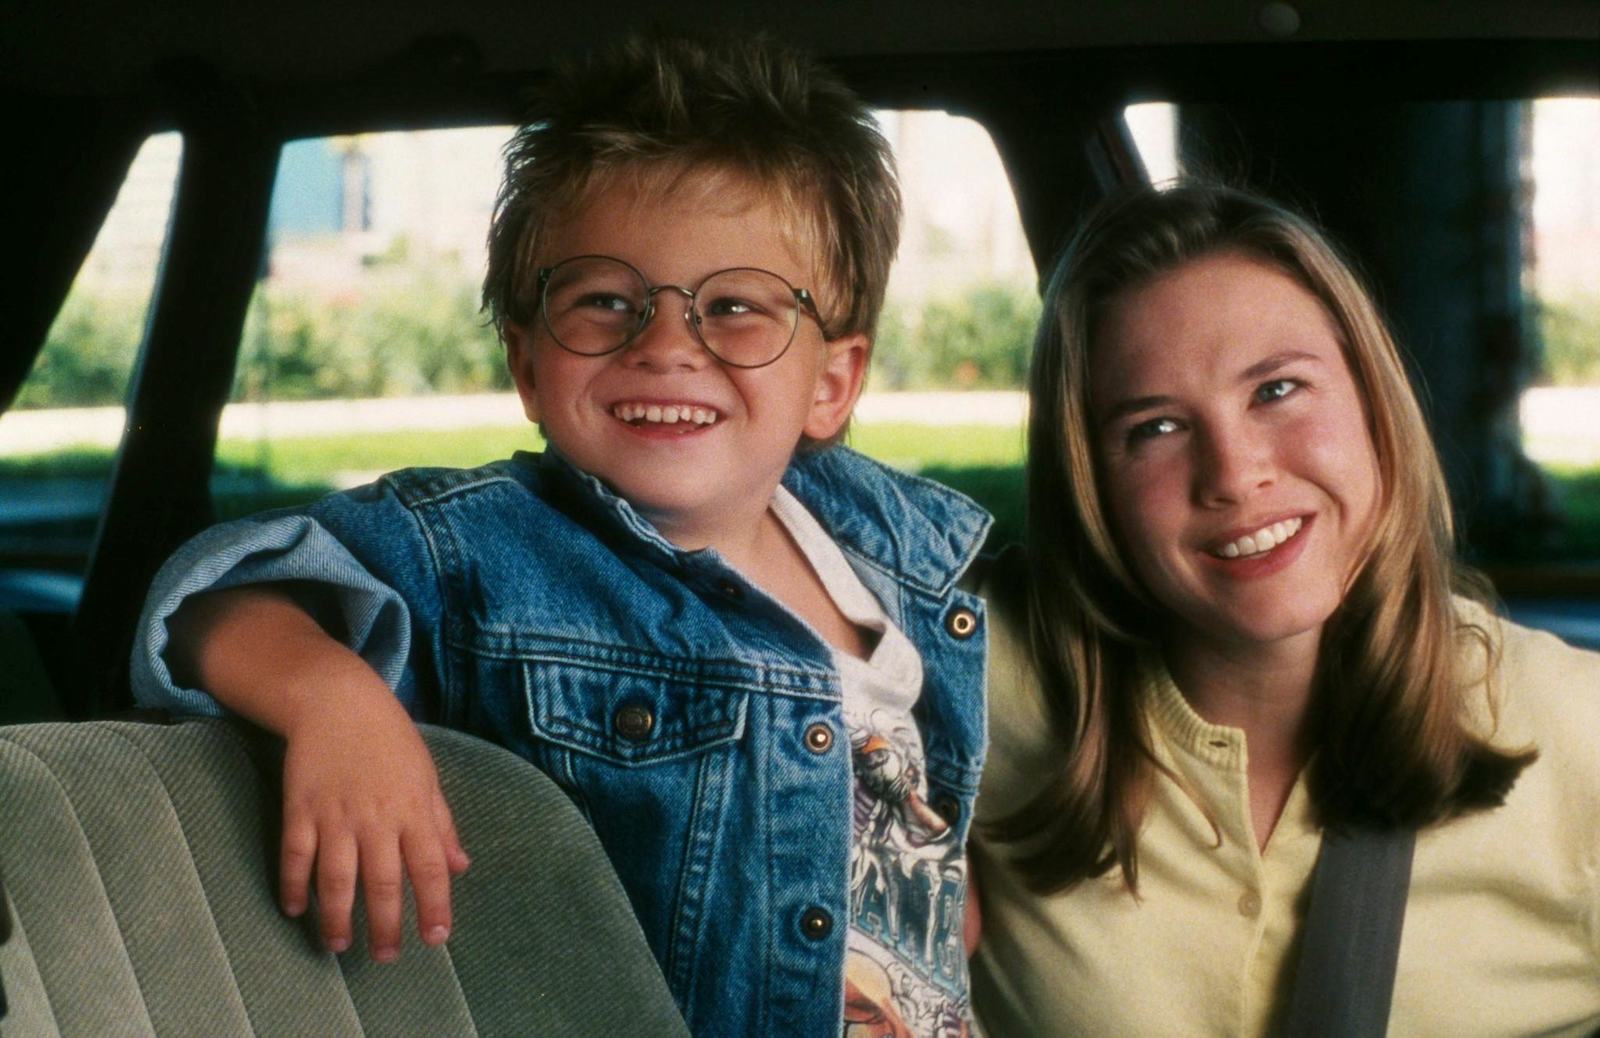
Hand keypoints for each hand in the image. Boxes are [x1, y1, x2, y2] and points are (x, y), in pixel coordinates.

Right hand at [277, 684, 469, 961]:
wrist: (337, 700)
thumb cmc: (390, 738)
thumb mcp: (427, 776)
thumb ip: (442, 825)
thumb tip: (460, 867)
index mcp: (414, 809)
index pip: (430, 867)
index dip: (435, 905)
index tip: (435, 937)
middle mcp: (377, 817)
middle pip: (384, 883)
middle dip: (386, 925)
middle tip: (385, 957)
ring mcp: (336, 814)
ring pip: (337, 878)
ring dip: (337, 917)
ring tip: (337, 945)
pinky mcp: (300, 808)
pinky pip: (296, 855)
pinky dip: (294, 884)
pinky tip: (296, 908)